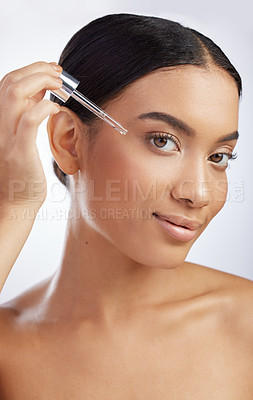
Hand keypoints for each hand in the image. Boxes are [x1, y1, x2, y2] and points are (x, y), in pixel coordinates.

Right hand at [0, 61, 62, 210]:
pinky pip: (29, 120)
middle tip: (59, 73)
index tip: (52, 69)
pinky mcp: (18, 151)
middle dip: (37, 70)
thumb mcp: (21, 135)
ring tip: (60, 86)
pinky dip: (44, 108)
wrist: (14, 202)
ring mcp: (5, 137)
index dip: (31, 70)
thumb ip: (27, 113)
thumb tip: (42, 91)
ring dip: (41, 82)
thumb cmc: (23, 170)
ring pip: (15, 94)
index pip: (9, 82)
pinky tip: (56, 109)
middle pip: (11, 82)